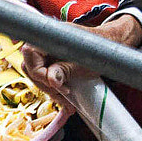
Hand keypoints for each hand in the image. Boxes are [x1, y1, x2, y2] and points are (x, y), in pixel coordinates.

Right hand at [22, 14, 141, 103]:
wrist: (112, 46)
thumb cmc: (100, 48)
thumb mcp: (83, 62)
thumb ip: (64, 70)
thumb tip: (50, 80)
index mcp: (50, 36)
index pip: (30, 55)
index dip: (39, 73)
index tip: (55, 85)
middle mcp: (45, 43)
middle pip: (31, 67)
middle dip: (46, 85)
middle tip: (63, 97)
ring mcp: (48, 53)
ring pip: (38, 75)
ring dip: (51, 90)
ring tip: (67, 104)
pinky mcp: (54, 62)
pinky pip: (47, 76)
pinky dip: (56, 88)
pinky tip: (66, 100)